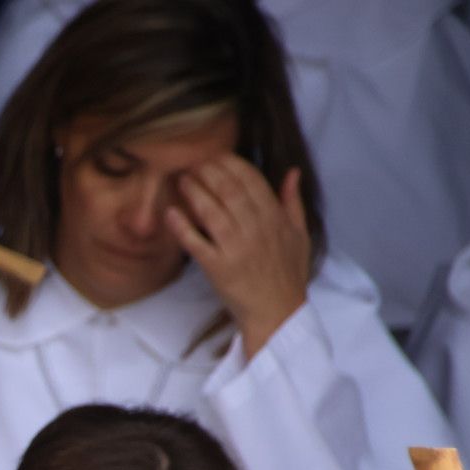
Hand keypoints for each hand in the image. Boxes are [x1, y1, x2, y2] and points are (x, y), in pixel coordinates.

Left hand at [165, 157, 309, 357]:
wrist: (277, 313)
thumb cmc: (288, 275)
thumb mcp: (300, 235)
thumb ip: (293, 202)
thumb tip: (292, 172)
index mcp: (275, 218)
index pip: (252, 180)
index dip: (231, 163)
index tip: (215, 155)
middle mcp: (256, 229)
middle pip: (229, 190)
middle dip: (209, 171)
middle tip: (192, 162)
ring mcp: (236, 249)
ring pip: (212, 211)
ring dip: (194, 191)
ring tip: (181, 179)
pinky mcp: (218, 269)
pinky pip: (196, 243)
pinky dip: (181, 227)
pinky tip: (170, 213)